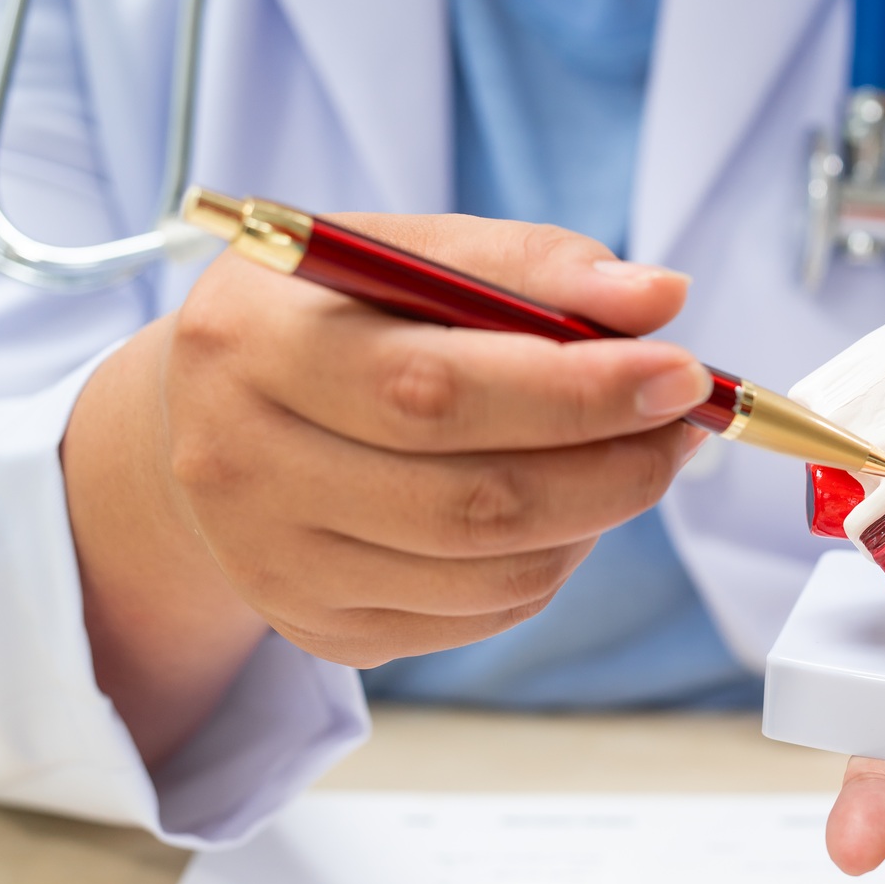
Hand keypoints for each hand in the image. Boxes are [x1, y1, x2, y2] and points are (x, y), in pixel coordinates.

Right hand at [63, 214, 708, 761]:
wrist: (200, 422)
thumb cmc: (325, 320)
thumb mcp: (404, 253)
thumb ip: (530, 265)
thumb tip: (658, 298)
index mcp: (253, 346)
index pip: (433, 390)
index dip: (574, 392)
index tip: (679, 372)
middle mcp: (244, 469)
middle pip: (472, 500)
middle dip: (613, 464)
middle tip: (684, 420)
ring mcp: (280, 568)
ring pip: (494, 570)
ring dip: (598, 513)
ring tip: (631, 452)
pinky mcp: (324, 630)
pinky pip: (486, 612)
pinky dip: (555, 558)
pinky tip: (562, 503)